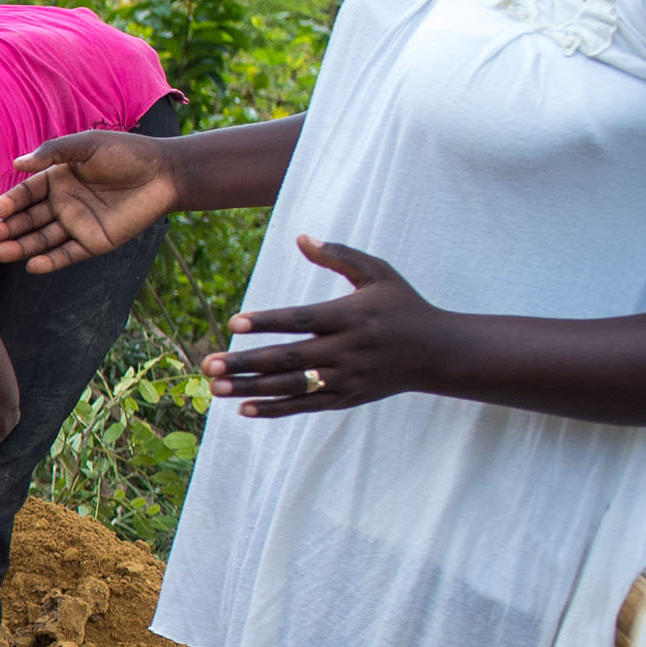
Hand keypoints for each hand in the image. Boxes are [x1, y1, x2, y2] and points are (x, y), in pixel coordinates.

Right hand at [0, 130, 175, 272]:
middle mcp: (63, 204)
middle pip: (28, 219)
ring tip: (1, 252)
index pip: (27, 194)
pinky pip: (66, 255)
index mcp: (58, 180)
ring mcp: (77, 225)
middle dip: (8, 228)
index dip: (12, 202)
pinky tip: (33, 265)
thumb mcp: (88, 145)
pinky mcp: (93, 242)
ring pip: (42, 240)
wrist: (165, 173)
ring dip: (21, 247)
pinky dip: (50, 262)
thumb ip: (53, 152)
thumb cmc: (127, 153)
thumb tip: (17, 164)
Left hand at [208, 235, 447, 416]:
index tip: (233, 323)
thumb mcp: (379, 273)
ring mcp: (345, 377)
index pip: (301, 320)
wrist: (437, 352)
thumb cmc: (402, 305)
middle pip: (288, 358)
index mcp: (351, 316)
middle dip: (246, 362)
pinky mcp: (346, 398)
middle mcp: (347, 349)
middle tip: (208, 364)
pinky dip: (275, 409)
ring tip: (215, 388)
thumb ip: (340, 255)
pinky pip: (305, 406)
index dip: (267, 322)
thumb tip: (301, 236)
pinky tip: (244, 409)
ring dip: (251, 389)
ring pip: (291, 386)